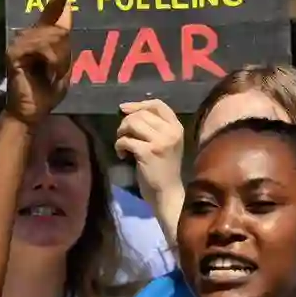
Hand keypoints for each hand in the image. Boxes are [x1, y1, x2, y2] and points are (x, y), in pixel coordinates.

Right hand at [4, 0, 77, 126]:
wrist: (31, 114)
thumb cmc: (47, 93)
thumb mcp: (64, 65)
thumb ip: (65, 42)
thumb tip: (68, 10)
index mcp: (40, 36)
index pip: (53, 9)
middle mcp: (28, 35)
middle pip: (59, 27)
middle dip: (65, 51)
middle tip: (58, 71)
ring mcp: (19, 43)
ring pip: (53, 37)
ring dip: (59, 60)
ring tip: (52, 75)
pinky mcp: (14, 53)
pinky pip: (43, 48)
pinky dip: (51, 63)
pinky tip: (47, 74)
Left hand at [116, 99, 185, 213]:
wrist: (167, 192)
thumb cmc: (164, 168)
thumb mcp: (166, 143)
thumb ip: (155, 126)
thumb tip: (129, 109)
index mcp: (177, 127)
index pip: (158, 105)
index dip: (138, 104)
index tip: (124, 109)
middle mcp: (170, 131)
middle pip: (141, 114)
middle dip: (126, 122)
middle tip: (123, 135)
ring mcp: (160, 141)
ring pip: (132, 123)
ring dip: (121, 133)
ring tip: (122, 144)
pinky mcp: (147, 152)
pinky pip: (126, 140)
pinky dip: (119, 146)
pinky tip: (122, 155)